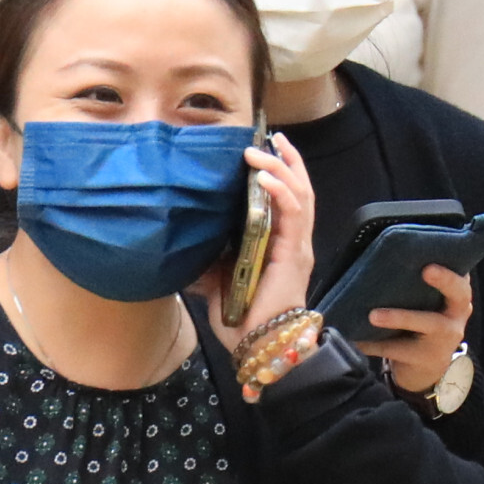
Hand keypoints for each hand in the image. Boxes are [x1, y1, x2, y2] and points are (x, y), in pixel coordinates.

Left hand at [199, 135, 315, 357]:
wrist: (259, 346)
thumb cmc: (243, 318)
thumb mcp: (218, 280)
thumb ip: (209, 259)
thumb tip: (182, 243)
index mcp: (280, 244)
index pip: (287, 198)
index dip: (279, 172)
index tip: (262, 149)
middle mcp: (294, 241)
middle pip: (300, 188)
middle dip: (287, 160)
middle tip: (271, 136)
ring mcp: (297, 246)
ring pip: (301, 194)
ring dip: (282, 168)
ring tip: (263, 150)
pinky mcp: (294, 254)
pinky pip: (294, 214)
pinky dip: (282, 191)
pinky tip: (266, 176)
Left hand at [353, 261, 475, 397]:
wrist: (424, 371)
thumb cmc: (419, 327)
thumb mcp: (426, 306)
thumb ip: (418, 287)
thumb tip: (379, 257)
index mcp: (456, 297)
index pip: (461, 275)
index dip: (453, 263)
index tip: (438, 253)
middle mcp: (457, 315)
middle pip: (459, 294)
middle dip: (445, 280)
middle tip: (426, 270)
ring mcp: (445, 339)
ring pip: (428, 323)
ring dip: (400, 317)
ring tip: (373, 315)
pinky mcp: (426, 358)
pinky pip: (398, 349)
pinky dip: (374, 344)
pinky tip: (355, 340)